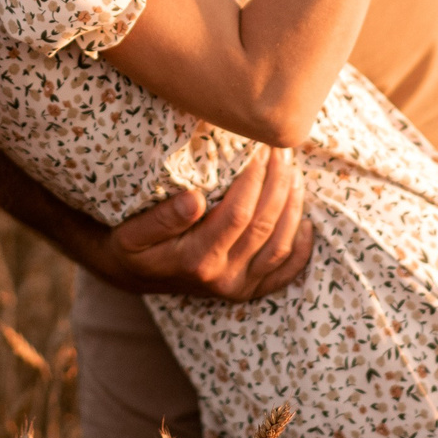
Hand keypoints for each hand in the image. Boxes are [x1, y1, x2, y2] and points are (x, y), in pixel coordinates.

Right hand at [86, 147, 313, 299]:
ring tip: (293, 172)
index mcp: (196, 261)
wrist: (132, 276)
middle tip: (281, 149)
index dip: (255, 180)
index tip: (259, 147)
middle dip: (278, 183)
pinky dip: (302, 247)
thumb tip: (195, 201)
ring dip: (293, 206)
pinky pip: (284, 271)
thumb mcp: (131, 233)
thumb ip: (161, 219)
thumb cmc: (132, 246)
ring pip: (281, 246)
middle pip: (264, 226)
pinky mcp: (248, 290)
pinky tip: (306, 220)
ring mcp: (238, 287)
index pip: (238, 215)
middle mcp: (222, 279)